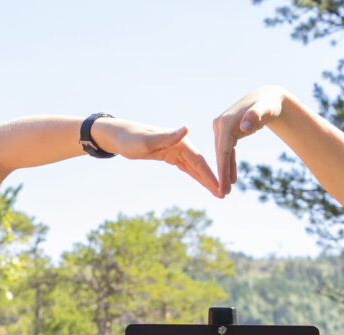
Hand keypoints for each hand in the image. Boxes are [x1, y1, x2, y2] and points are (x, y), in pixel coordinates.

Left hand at [93, 119, 218, 196]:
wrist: (119, 136)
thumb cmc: (130, 139)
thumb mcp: (147, 140)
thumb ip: (168, 137)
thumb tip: (186, 129)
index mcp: (179, 141)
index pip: (199, 161)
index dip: (210, 176)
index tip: (220, 188)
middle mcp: (181, 144)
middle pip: (200, 165)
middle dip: (212, 180)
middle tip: (224, 195)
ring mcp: (176, 149)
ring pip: (195, 167)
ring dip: (206, 180)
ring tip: (218, 193)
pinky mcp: (170, 155)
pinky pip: (187, 167)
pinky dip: (196, 175)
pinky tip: (204, 183)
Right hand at [212, 86, 286, 196]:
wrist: (269, 98)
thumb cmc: (270, 104)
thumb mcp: (266, 109)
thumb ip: (256, 115)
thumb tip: (244, 127)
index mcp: (226, 122)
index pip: (222, 150)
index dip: (222, 169)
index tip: (223, 186)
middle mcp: (220, 124)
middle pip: (220, 153)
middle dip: (221, 174)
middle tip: (223, 194)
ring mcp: (222, 128)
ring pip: (222, 153)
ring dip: (224, 171)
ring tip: (226, 190)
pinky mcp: (227, 131)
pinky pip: (227, 151)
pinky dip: (229, 164)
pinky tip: (232, 178)